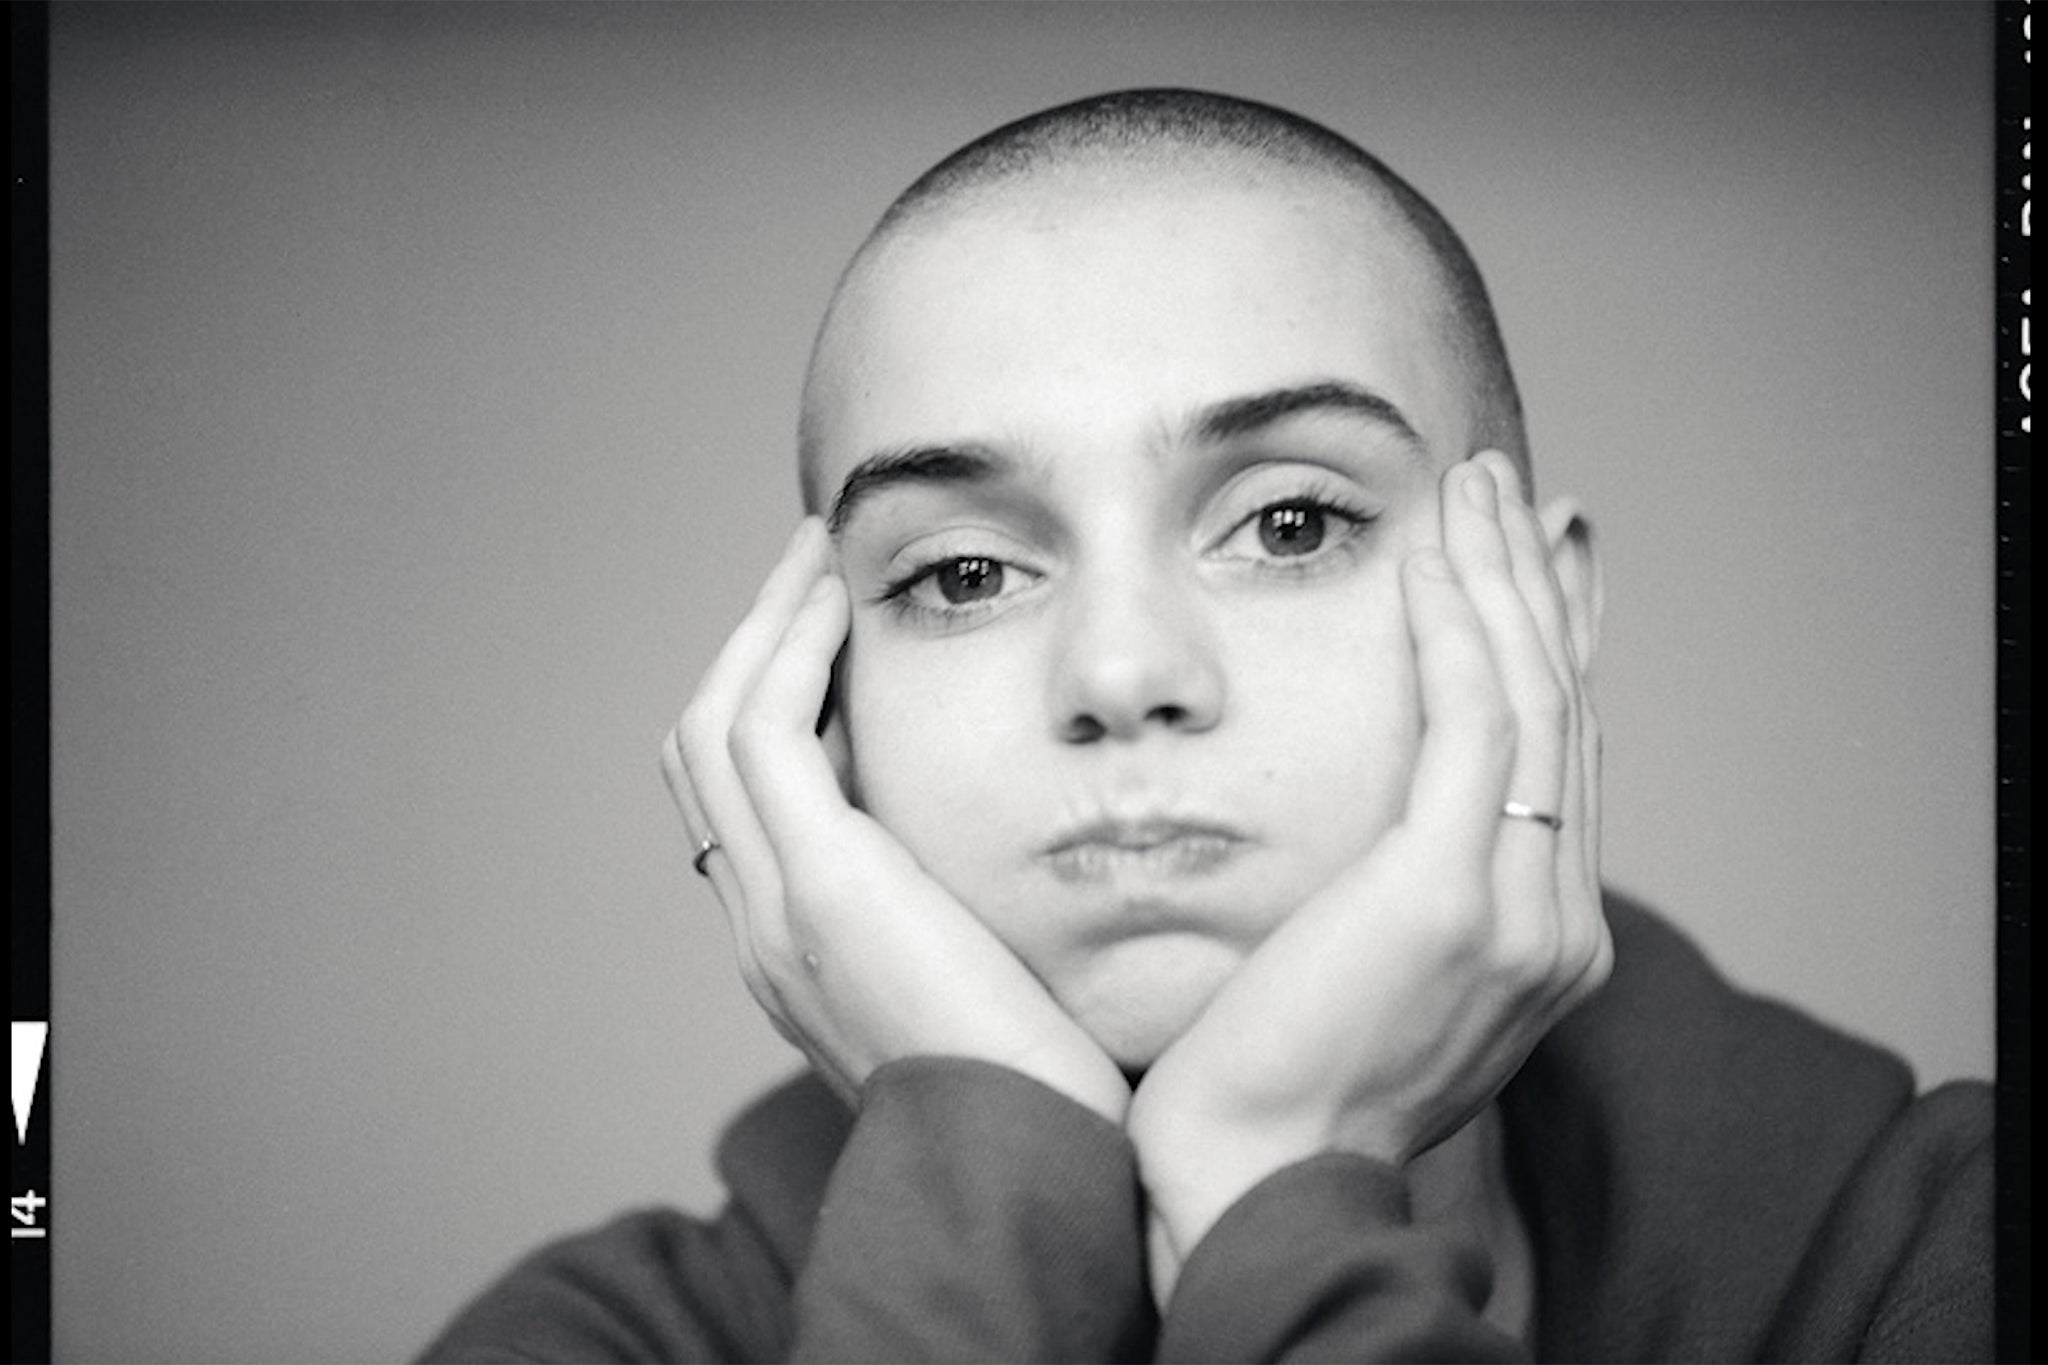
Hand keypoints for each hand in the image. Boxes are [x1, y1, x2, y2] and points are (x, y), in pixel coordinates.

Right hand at [661, 518, 1128, 1121]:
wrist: (1036, 1163)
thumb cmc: (1041, 1082)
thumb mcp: (983, 974)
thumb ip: (955, 904)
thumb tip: (991, 824)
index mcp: (795, 947)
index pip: (742, 798)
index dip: (771, 701)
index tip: (831, 630)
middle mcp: (761, 926)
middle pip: (702, 752)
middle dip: (749, 648)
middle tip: (807, 569)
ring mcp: (776, 910)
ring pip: (712, 728)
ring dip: (760, 629)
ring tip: (813, 555)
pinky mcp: (821, 889)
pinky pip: (763, 735)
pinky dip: (788, 654)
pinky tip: (835, 601)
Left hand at [1127, 452, 1609, 1295]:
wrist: (1257, 1179)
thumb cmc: (1280, 1084)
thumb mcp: (1372, 980)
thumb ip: (1409, 900)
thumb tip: (1388, 824)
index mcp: (1544, 941)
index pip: (1561, 760)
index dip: (1557, 649)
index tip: (1539, 566)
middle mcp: (1557, 922)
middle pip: (1564, 714)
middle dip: (1539, 589)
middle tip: (1514, 493)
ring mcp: (1517, 911)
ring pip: (1531, 700)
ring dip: (1503, 578)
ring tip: (1477, 486)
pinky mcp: (1448, 894)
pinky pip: (1469, 724)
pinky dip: (1457, 627)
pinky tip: (1432, 557)